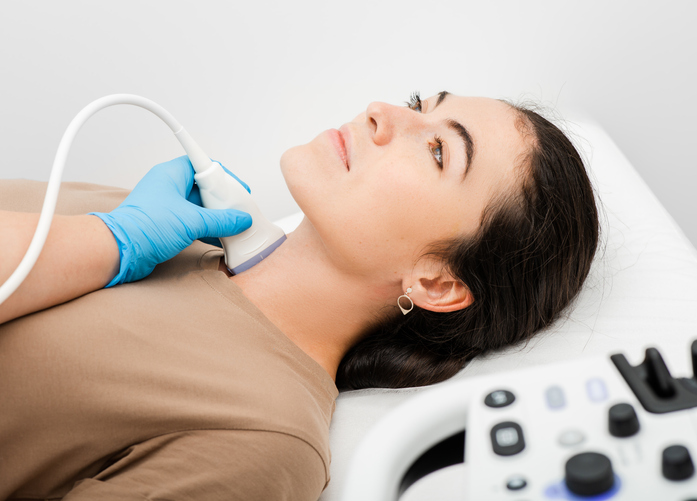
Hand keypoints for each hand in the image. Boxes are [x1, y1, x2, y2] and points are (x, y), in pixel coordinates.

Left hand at [91, 156, 251, 286]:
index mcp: (171, 174)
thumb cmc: (145, 228)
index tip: (238, 187)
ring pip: (199, 206)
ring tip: (232, 225)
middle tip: (238, 210)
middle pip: (205, 188)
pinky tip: (220, 237)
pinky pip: (193, 221)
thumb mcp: (192, 221)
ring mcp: (167, 206)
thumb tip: (241, 220)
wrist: (120, 251)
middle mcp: (168, 187)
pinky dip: (207, 228)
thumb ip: (222, 220)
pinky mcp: (166, 224)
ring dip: (216, 216)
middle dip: (223, 200)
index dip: (223, 175)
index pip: (203, 165)